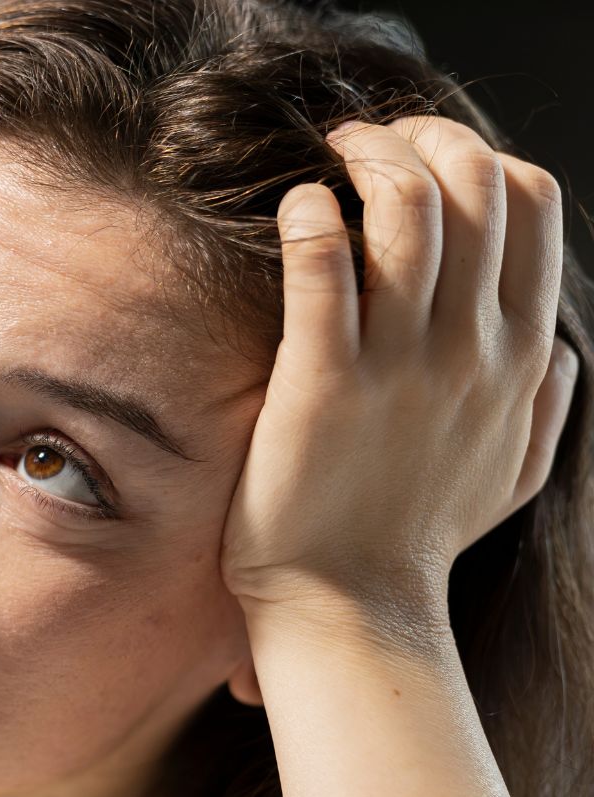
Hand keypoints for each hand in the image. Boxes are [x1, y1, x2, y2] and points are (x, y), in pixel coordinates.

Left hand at [219, 115, 579, 636]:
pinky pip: (323, 267)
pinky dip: (311, 216)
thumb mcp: (514, 468)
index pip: (530, 203)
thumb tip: (553, 341)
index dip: (479, 154)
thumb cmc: (419, 534)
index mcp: (518, 354)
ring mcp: (398, 364)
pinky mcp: (320, 382)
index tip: (422, 159)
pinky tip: (297, 209)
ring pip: (409, 209)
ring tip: (329, 162)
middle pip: (474, 184)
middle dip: (420, 136)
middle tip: (364, 143)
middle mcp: (471, 348)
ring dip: (368, 160)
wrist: (349, 604)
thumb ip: (546, 399)